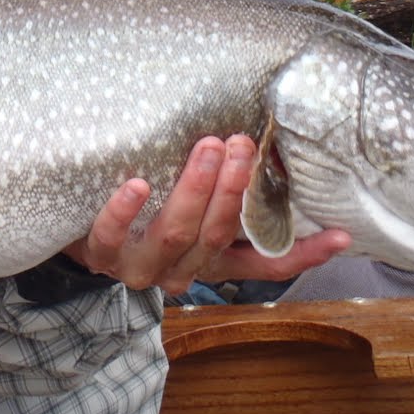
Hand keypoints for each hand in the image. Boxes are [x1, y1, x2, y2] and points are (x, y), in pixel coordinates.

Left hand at [63, 135, 350, 292]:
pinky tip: (137, 183)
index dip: (303, 253)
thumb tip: (261, 144)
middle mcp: (179, 269)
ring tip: (205, 147)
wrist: (72, 228)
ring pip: (175, 234)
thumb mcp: (185, 201)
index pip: (264, 264)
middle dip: (233, 189)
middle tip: (242, 144)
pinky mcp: (98, 255)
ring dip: (194, 189)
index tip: (341, 235)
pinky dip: (125, 210)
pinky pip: (111, 234)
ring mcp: (138, 266)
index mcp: (208, 259)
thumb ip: (220, 187)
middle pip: (217, 234)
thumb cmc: (140, 206)